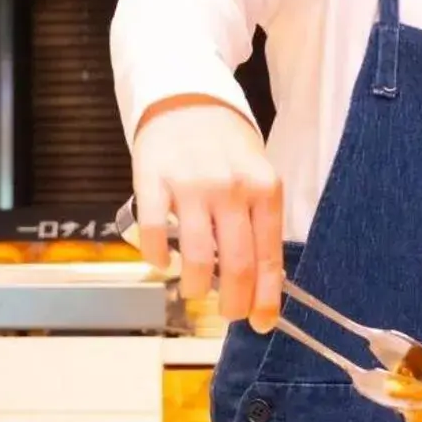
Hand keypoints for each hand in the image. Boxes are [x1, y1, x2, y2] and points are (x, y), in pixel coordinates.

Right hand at [131, 96, 283, 332]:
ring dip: (196, 286)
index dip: (266, 299)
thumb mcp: (257, 176)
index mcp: (264, 189)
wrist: (186, 98)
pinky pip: (155, 233)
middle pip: (236, 265)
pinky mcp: (153, 181)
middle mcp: (230, 189)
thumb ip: (258, 222)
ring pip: (198, 258)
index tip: (262, 322)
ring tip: (195, 289)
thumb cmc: (225, 145)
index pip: (268, 258)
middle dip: (233, 303)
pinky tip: (163, 263)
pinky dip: (158, 258)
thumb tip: (260, 281)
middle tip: (227, 314)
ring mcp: (191, 186)